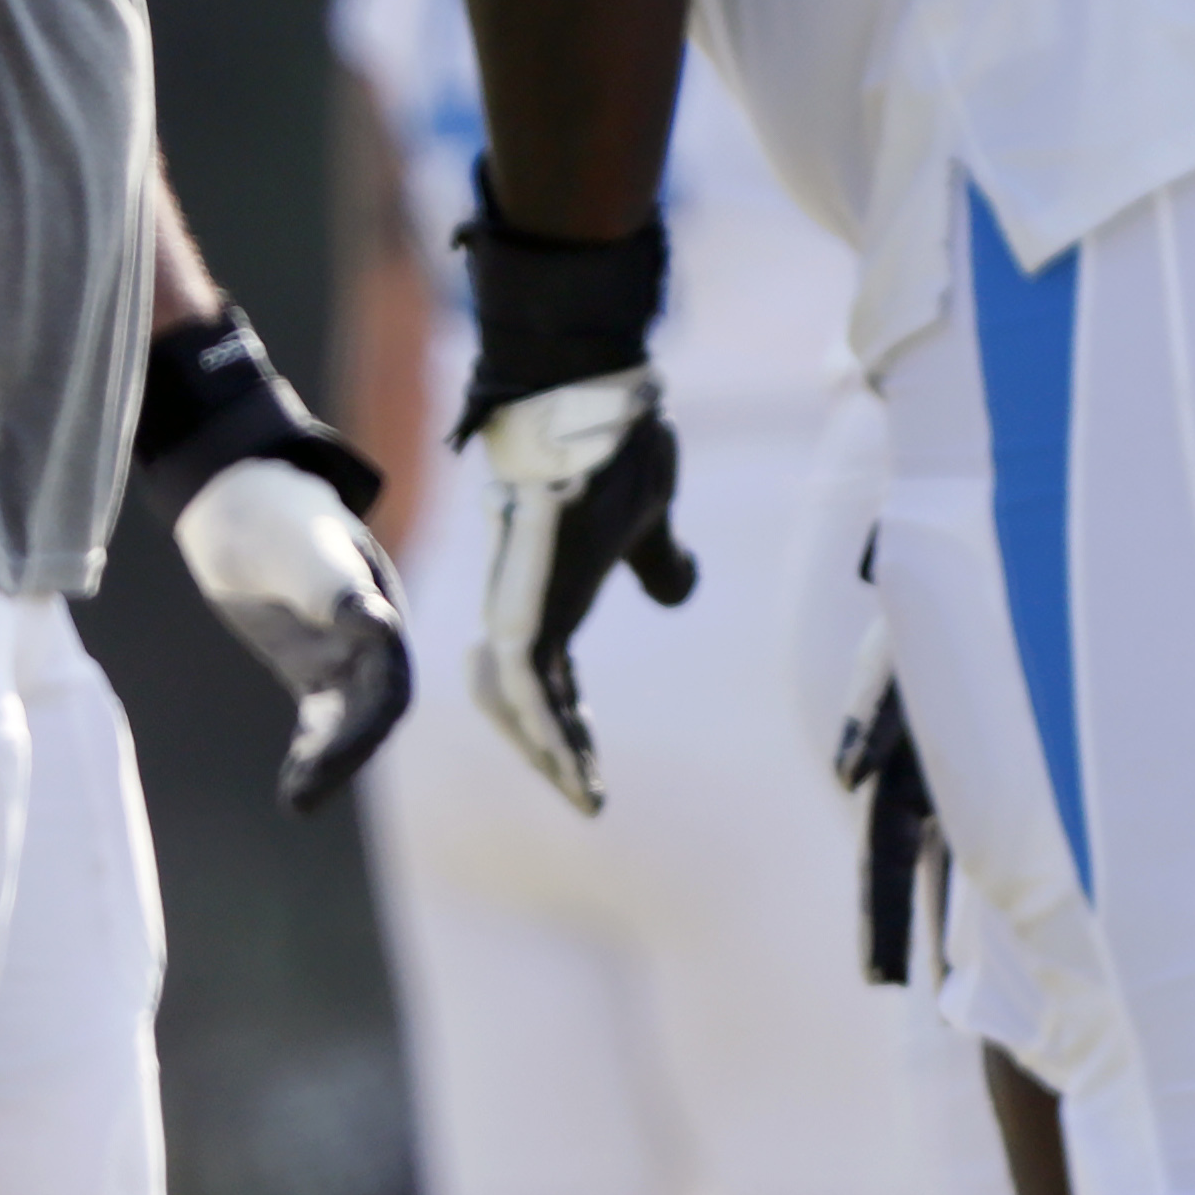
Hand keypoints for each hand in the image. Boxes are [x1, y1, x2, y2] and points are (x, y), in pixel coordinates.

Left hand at [174, 456, 414, 810]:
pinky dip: (311, 750)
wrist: (243, 502)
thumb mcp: (299, 548)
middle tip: (304, 796)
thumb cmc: (275, 516)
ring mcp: (345, 655)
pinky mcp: (314, 666)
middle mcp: (373, 640)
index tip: (331, 757)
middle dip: (344, 756)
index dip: (366, 724)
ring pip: (348, 723)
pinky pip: (321, 719)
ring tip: (297, 802)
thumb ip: (333, 586)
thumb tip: (377, 624)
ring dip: (328, 763)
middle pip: (372, 714)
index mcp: (380, 611)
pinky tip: (294, 787)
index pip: (388, 683)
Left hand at [464, 367, 695, 811]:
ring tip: (583, 794)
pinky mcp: (523, 602)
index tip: (592, 773)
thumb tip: (675, 592)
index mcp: (550, 597)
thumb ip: (658, 562)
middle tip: (585, 798)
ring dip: (550, 752)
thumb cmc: (614, 445)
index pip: (551, 681)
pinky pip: (526, 685)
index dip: (570, 728)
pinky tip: (570, 766)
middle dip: (553, 753)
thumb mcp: (649, 519)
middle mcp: (524, 607)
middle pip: (524, 702)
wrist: (588, 396)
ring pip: (520, 704)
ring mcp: (519, 606)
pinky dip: (546, 729)